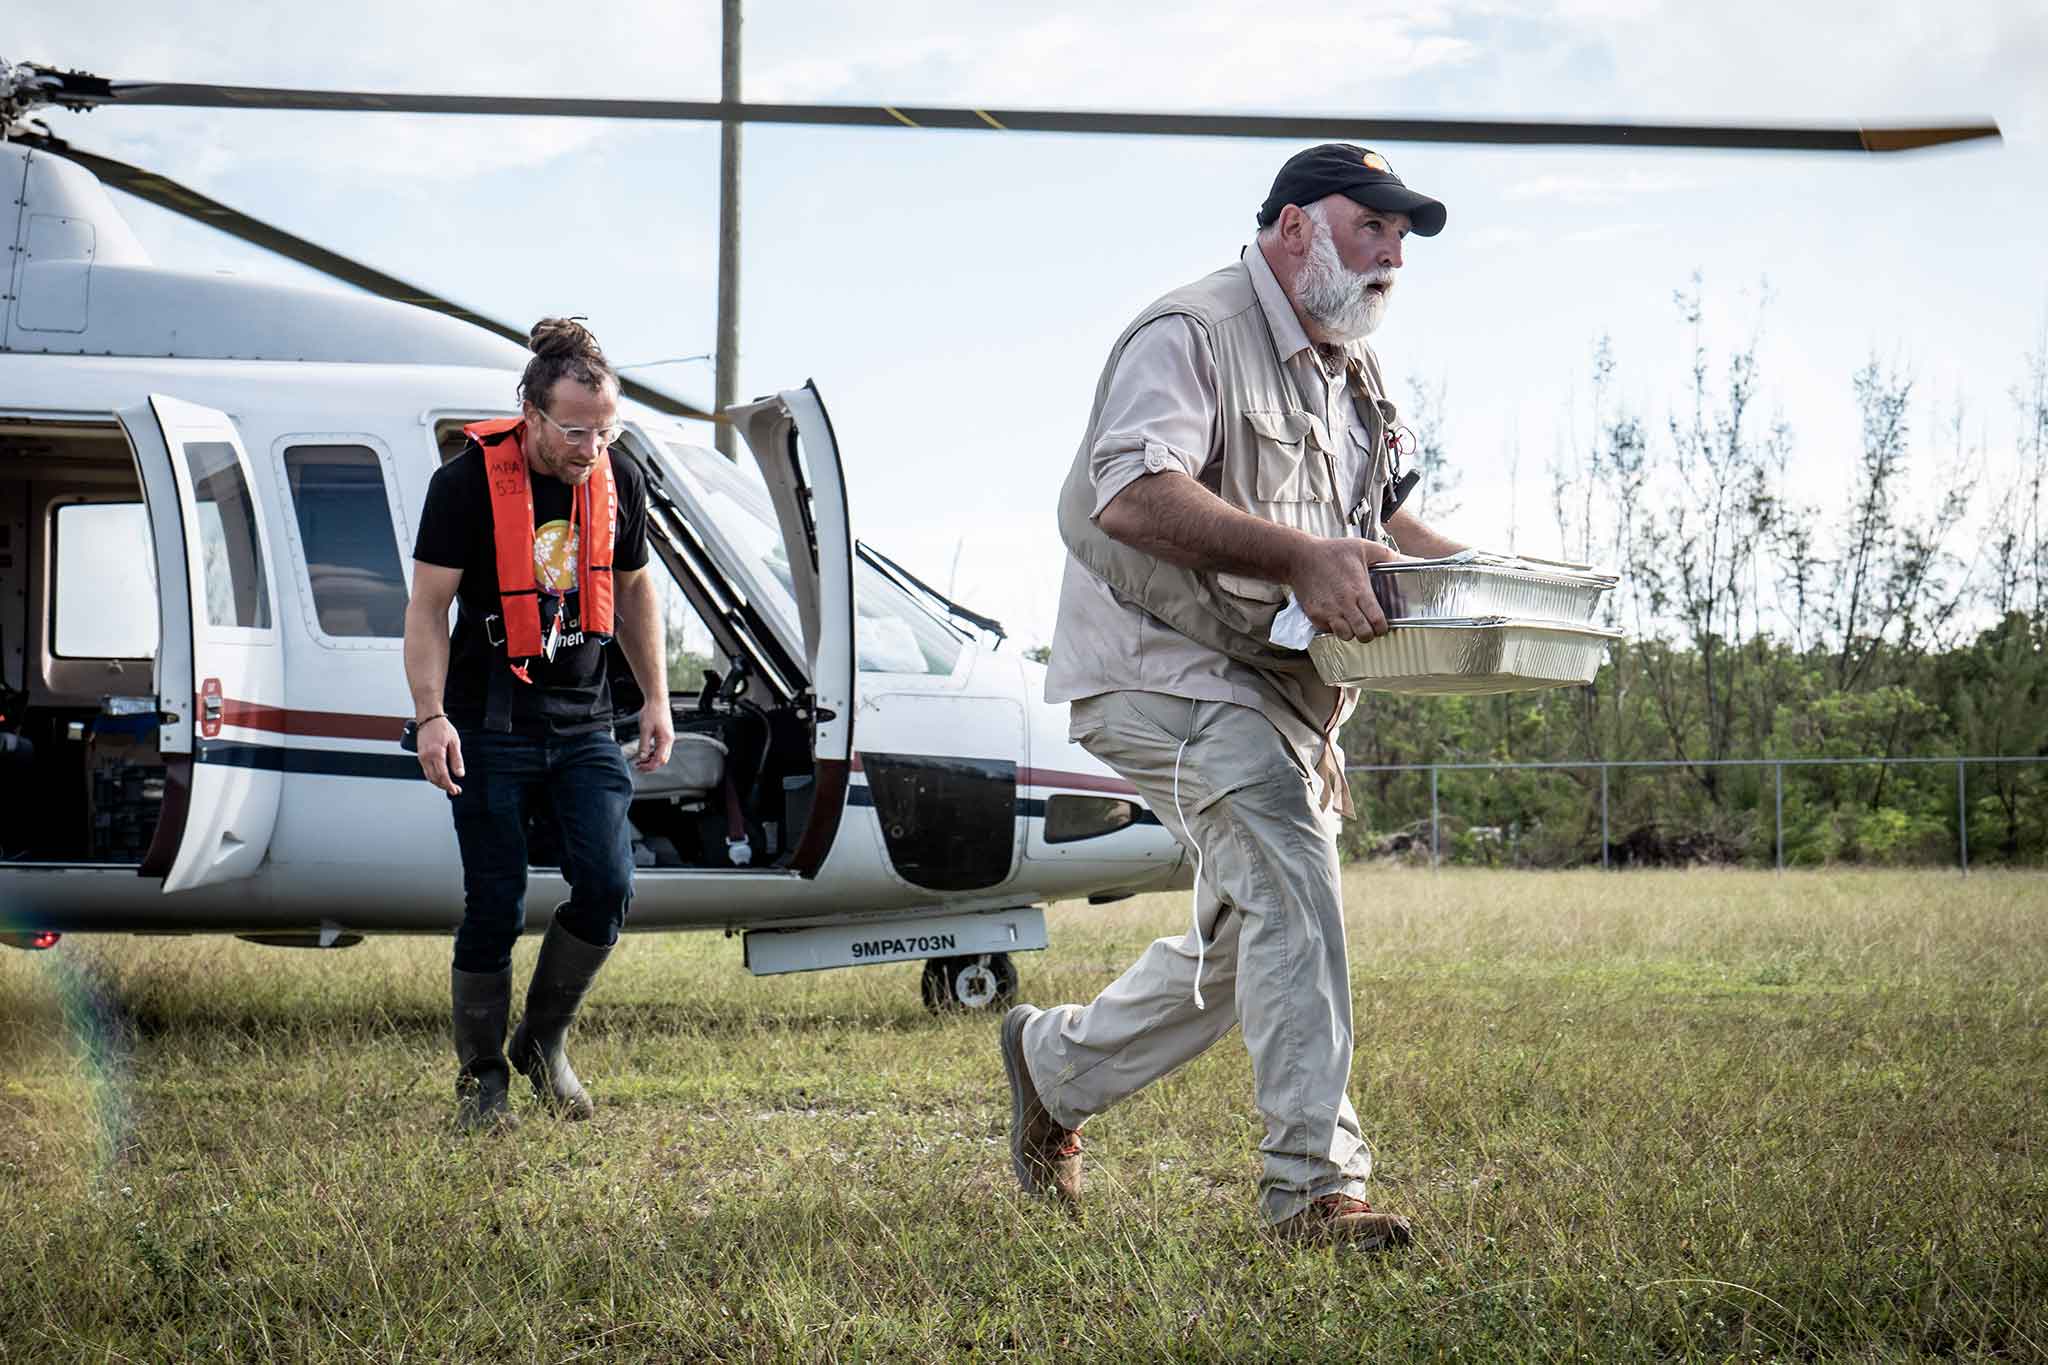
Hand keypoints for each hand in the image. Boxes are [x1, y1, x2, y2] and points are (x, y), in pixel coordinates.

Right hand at [418, 717, 463, 795]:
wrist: (428, 718)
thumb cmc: (442, 728)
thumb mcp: (454, 742)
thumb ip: (457, 759)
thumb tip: (460, 774)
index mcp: (436, 754)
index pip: (442, 775)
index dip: (449, 785)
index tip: (456, 790)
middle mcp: (426, 757)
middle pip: (434, 778)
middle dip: (444, 786)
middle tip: (455, 790)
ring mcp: (421, 757)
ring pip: (429, 776)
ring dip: (438, 783)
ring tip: (449, 785)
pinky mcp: (420, 756)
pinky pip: (426, 771)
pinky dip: (433, 777)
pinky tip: (441, 777)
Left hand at [634, 704, 674, 772]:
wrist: (657, 701)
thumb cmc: (653, 711)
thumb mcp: (645, 729)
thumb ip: (644, 745)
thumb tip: (642, 757)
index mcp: (665, 739)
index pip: (659, 759)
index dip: (649, 766)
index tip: (640, 767)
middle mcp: (669, 740)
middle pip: (662, 760)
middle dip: (651, 765)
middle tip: (639, 766)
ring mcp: (668, 738)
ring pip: (662, 756)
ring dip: (652, 760)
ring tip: (640, 760)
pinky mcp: (665, 736)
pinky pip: (661, 750)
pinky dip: (653, 754)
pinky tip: (646, 753)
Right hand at [1287, 537, 1410, 641]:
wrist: (1300, 558)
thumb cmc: (1332, 551)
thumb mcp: (1362, 546)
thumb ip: (1386, 554)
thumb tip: (1407, 560)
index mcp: (1359, 590)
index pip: (1377, 621)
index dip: (1383, 628)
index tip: (1382, 625)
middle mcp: (1344, 604)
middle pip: (1363, 634)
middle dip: (1369, 634)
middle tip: (1369, 627)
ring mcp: (1328, 611)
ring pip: (1346, 636)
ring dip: (1352, 633)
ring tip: (1353, 624)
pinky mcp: (1315, 615)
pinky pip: (1329, 631)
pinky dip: (1335, 628)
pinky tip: (1337, 618)